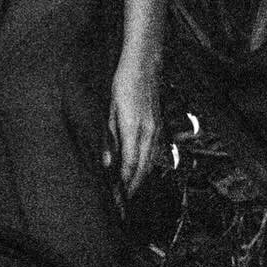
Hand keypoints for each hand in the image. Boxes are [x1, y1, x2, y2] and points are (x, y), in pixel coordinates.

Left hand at [104, 60, 159, 200]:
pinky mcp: (159, 125)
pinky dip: (147, 165)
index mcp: (134, 129)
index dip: (123, 184)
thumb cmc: (123, 83)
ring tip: (130, 191)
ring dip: (141, 178)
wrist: (145, 64)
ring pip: (150, 161)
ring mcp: (156, 129)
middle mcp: (149, 132)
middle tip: (122, 202)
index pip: (129, 165)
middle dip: (133, 187)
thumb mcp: (110, 109)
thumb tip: (107, 163)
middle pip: (142, 168)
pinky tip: (140, 169)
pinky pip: (154, 152)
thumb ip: (109, 138)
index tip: (116, 197)